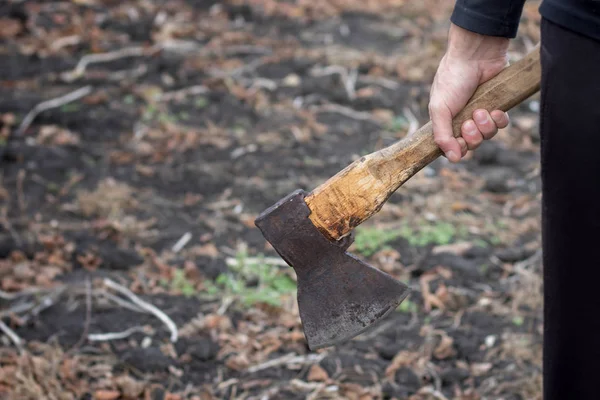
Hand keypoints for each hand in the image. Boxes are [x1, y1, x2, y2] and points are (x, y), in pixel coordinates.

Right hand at [429, 24, 510, 161]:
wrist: (476, 55)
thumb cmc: (452, 79)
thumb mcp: (439, 109)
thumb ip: (442, 135)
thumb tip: (454, 160)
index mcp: (447, 122)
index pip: (454, 148)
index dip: (459, 149)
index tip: (459, 141)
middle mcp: (463, 119)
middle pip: (473, 144)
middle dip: (473, 136)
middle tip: (469, 122)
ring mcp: (482, 113)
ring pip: (488, 135)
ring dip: (485, 126)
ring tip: (482, 110)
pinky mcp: (498, 105)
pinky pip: (502, 124)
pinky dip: (499, 119)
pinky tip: (495, 109)